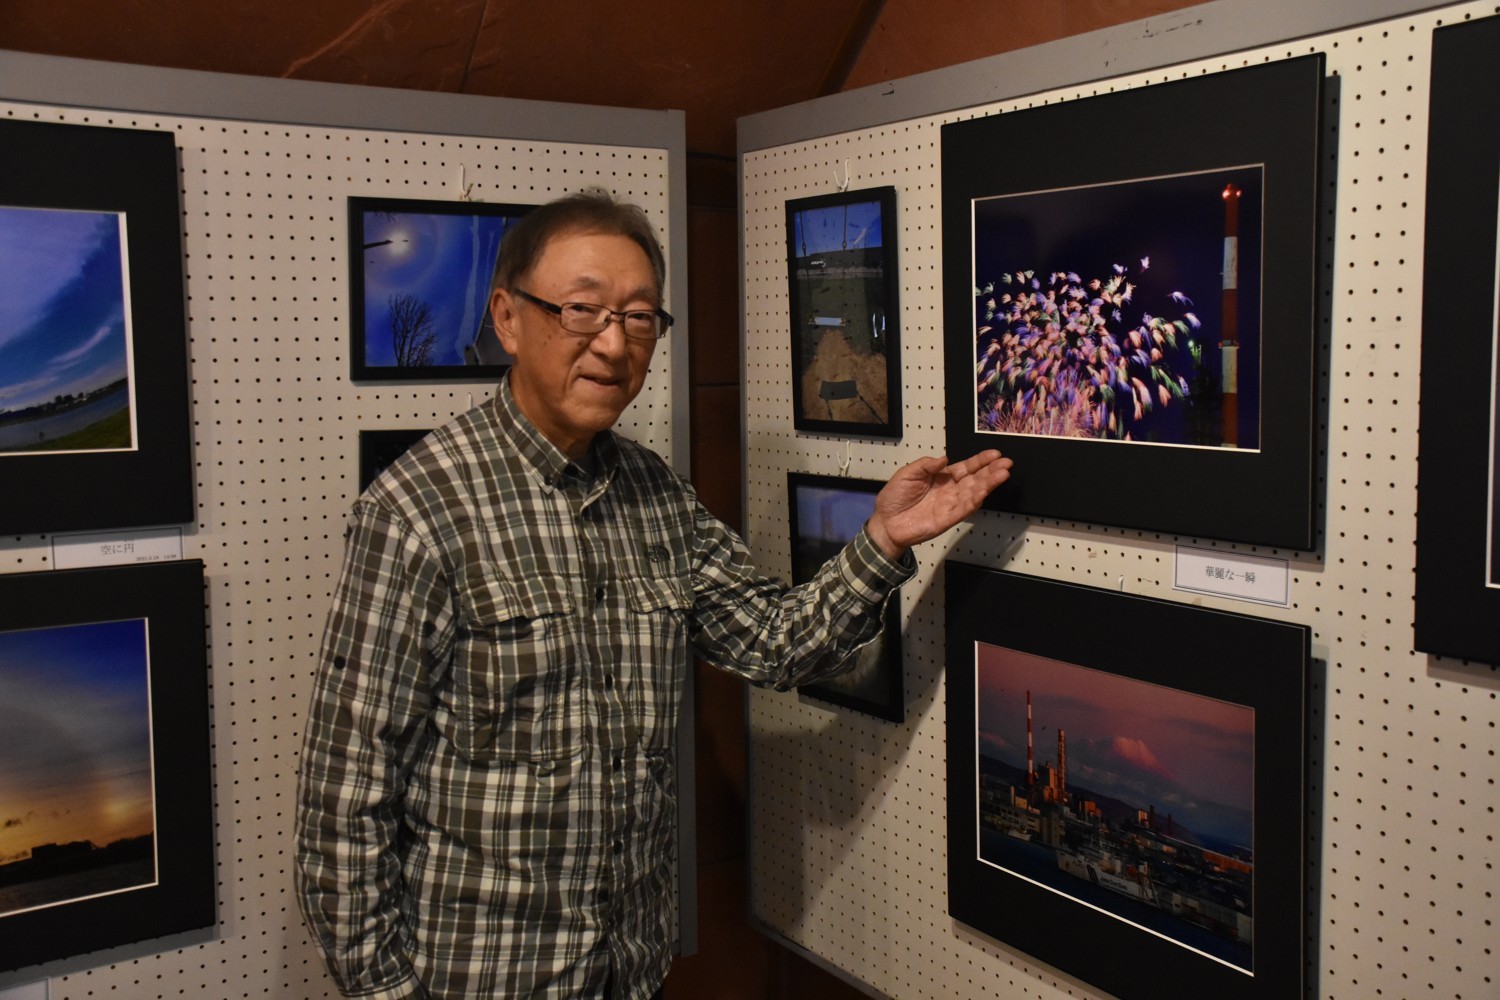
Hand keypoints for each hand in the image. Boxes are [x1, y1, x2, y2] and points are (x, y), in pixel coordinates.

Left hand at [865, 450, 1012, 559]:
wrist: (885, 522)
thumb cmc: (895, 497)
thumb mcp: (907, 474)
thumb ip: (925, 465)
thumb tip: (944, 459)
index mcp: (942, 477)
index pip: (966, 467)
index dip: (980, 461)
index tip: (995, 454)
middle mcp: (951, 490)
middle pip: (975, 479)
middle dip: (991, 471)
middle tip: (1006, 463)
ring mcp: (951, 505)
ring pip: (974, 493)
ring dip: (989, 484)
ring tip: (1002, 474)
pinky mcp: (947, 519)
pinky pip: (964, 509)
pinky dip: (974, 501)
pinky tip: (984, 492)